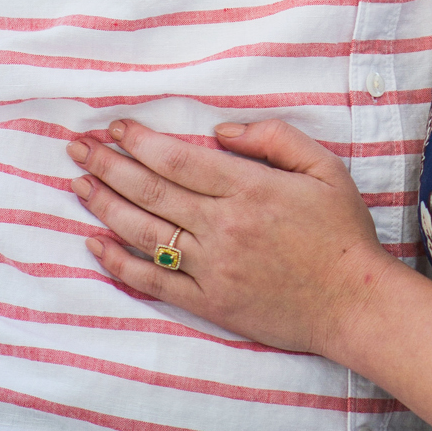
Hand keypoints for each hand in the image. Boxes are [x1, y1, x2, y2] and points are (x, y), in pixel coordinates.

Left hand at [67, 119, 392, 358]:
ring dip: (105, 206)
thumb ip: (275, 138)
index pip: (180, 159)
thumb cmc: (342, 231)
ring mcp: (213, 267)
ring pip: (144, 232)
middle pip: (152, 190)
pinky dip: (119, 263)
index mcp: (250, 189)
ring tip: (78, 185)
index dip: (142, 142)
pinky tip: (95, 244)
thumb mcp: (324, 168)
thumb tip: (219, 131)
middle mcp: (224, 226)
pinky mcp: (209, 303)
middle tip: (77, 148)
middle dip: (109, 165)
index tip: (116, 127)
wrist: (353, 302)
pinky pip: (154, 280)